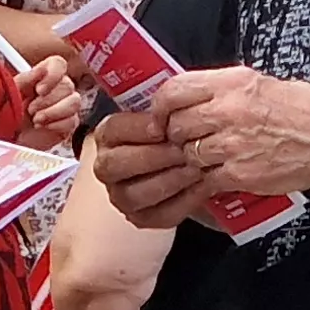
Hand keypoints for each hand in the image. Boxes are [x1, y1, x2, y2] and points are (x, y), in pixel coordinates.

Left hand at [14, 55, 86, 149]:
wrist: (7, 138)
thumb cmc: (6, 113)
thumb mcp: (11, 92)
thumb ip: (26, 78)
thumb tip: (41, 69)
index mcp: (42, 75)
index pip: (59, 64)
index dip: (53, 75)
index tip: (39, 89)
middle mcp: (56, 88)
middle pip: (67, 85)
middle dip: (47, 100)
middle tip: (31, 109)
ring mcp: (64, 106)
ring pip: (74, 102)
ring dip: (53, 112)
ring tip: (36, 119)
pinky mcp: (68, 123)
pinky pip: (72, 120)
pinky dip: (56, 124)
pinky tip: (43, 126)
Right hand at [91, 109, 207, 229]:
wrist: (197, 156)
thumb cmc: (181, 128)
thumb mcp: (172, 110)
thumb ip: (169, 103)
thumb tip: (176, 92)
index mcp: (109, 134)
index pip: (113, 130)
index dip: (136, 129)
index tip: (161, 127)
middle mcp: (107, 166)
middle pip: (115, 165)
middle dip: (153, 157)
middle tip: (183, 150)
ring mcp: (121, 195)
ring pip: (133, 195)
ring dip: (169, 181)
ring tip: (196, 168)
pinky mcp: (141, 217)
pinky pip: (158, 215)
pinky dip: (183, 202)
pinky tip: (203, 186)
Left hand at [150, 66, 309, 196]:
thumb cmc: (302, 107)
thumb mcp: (258, 82)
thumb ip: (221, 89)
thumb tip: (191, 98)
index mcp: (230, 84)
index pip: (174, 91)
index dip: (160, 106)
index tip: (161, 116)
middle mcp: (226, 111)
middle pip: (175, 126)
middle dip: (176, 135)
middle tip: (186, 139)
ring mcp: (231, 145)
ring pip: (188, 154)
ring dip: (194, 158)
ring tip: (211, 156)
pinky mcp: (239, 174)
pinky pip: (206, 178)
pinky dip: (209, 178)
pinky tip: (221, 173)